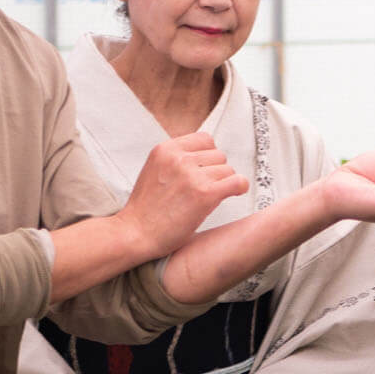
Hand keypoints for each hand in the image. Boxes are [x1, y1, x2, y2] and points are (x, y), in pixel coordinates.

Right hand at [118, 133, 248, 257]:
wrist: (135, 234)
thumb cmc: (146, 209)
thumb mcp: (154, 170)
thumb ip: (176, 159)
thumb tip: (206, 156)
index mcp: (166, 150)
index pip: (205, 139)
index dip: (208, 156)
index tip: (205, 170)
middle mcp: (179, 159)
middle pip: (218, 155)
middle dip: (215, 172)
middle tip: (203, 189)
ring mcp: (191, 176)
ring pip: (228, 170)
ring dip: (223, 184)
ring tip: (208, 198)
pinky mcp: (204, 195)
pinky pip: (237, 182)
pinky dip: (239, 187)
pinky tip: (235, 193)